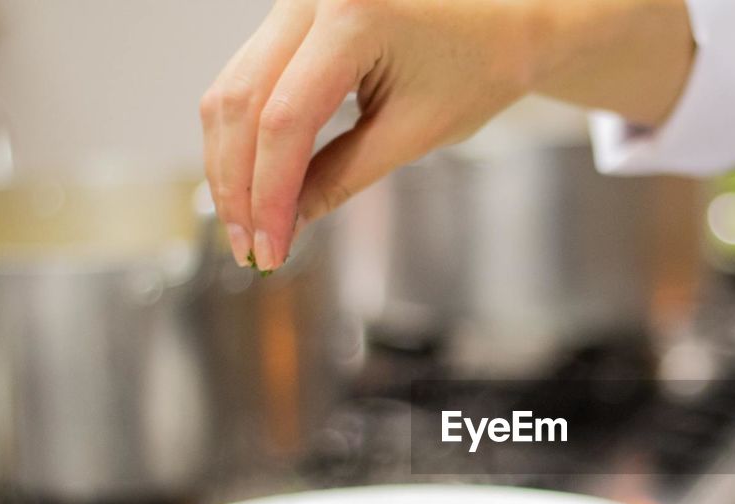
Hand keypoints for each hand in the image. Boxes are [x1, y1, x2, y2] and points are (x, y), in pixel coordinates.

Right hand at [200, 0, 693, 269]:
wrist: (503, 23)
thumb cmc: (478, 70)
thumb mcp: (414, 134)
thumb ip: (341, 177)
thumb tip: (285, 222)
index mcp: (353, 17)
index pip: (284, 119)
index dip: (268, 193)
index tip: (269, 248)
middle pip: (240, 102)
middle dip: (238, 185)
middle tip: (248, 248)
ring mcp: (295, 2)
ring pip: (231, 90)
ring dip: (230, 166)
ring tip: (247, 228)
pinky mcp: (292, 18)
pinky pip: (247, 80)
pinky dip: (245, 139)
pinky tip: (254, 187)